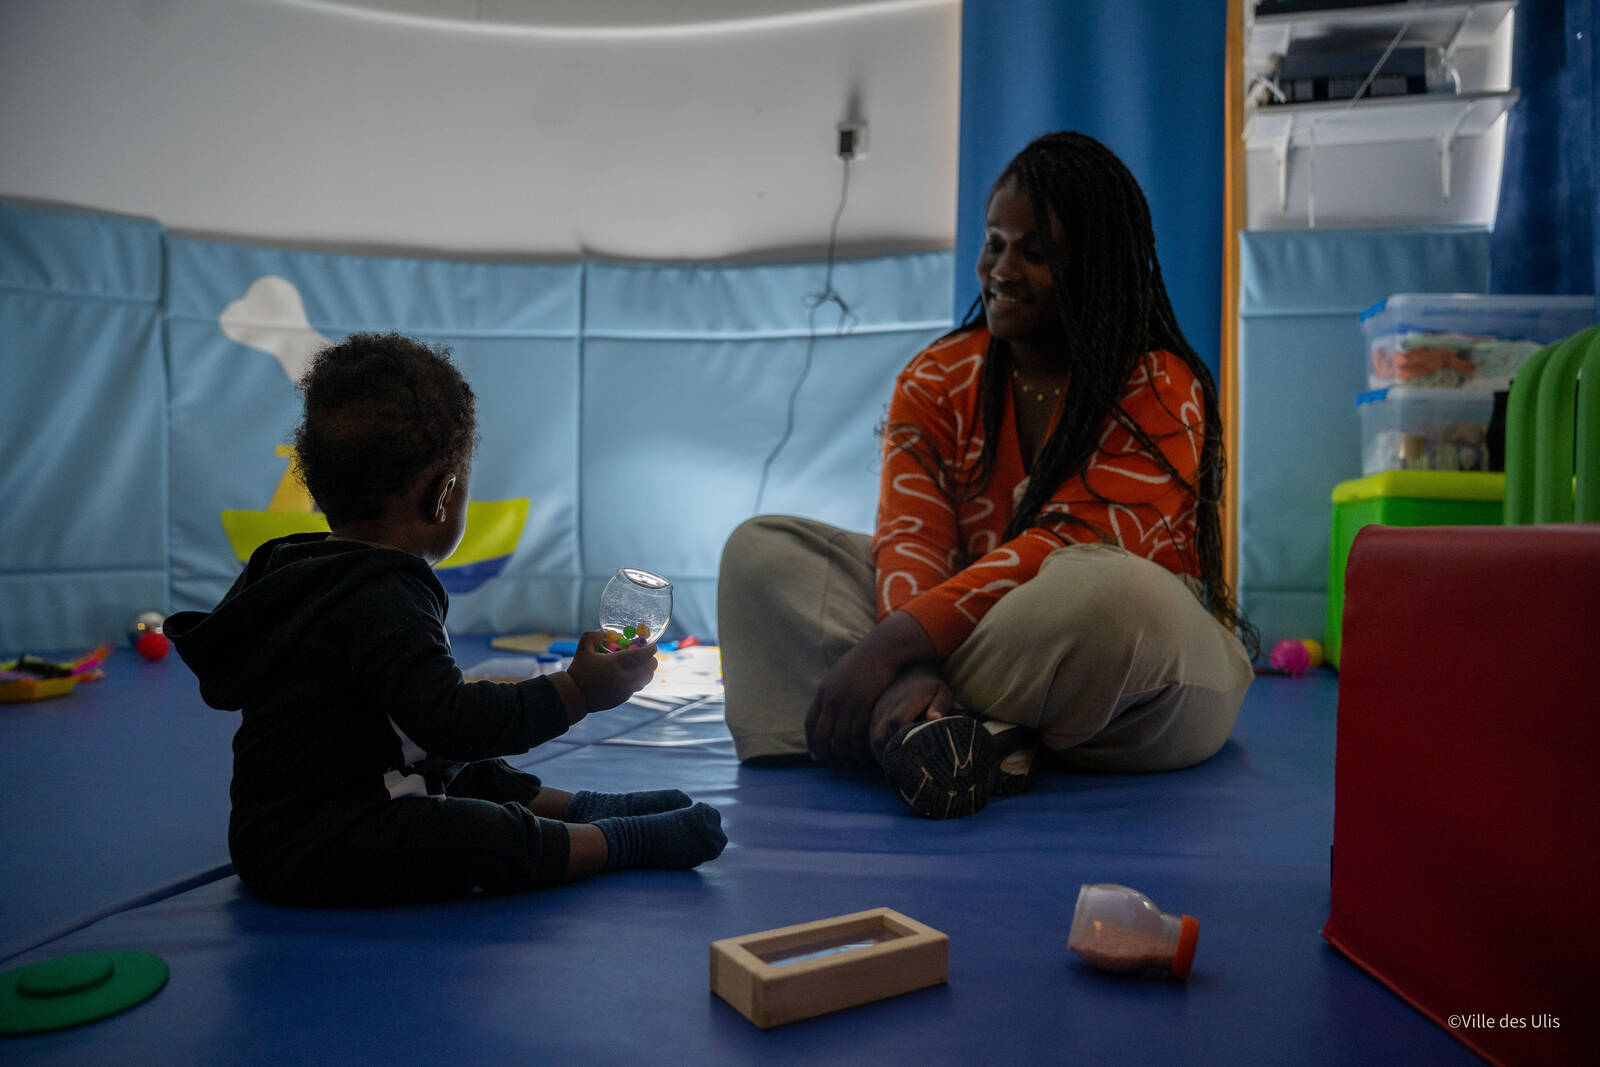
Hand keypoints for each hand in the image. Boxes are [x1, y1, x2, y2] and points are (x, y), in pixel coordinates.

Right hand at [564, 630, 656, 712]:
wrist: (575, 697)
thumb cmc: (578, 672)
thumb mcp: (583, 650)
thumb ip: (592, 636)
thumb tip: (602, 631)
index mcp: (618, 663)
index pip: (644, 655)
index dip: (651, 648)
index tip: (652, 644)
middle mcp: (626, 677)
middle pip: (650, 667)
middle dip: (650, 658)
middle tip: (645, 654)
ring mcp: (626, 690)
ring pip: (646, 679)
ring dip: (646, 670)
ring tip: (639, 665)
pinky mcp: (624, 698)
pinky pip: (638, 687)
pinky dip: (638, 680)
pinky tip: (629, 675)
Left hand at [805, 611, 937, 769]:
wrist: (882, 649)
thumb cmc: (865, 662)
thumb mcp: (841, 676)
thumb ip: (833, 692)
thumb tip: (830, 706)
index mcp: (823, 692)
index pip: (810, 724)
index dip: (811, 743)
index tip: (816, 755)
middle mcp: (832, 700)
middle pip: (822, 736)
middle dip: (826, 754)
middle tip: (833, 766)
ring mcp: (848, 703)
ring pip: (840, 739)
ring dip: (844, 755)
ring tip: (851, 764)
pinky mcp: (865, 705)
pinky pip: (858, 734)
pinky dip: (859, 748)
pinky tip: (864, 755)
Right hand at [868, 662, 953, 761]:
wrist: (911, 669)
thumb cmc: (932, 685)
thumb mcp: (943, 691)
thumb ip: (941, 704)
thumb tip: (934, 719)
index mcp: (906, 701)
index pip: (895, 722)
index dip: (899, 742)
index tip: (908, 759)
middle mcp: (887, 706)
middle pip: (879, 736)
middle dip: (886, 757)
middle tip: (899, 774)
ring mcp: (877, 711)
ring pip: (871, 738)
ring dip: (879, 755)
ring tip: (892, 770)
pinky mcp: (873, 715)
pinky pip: (868, 735)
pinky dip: (875, 749)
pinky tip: (885, 759)